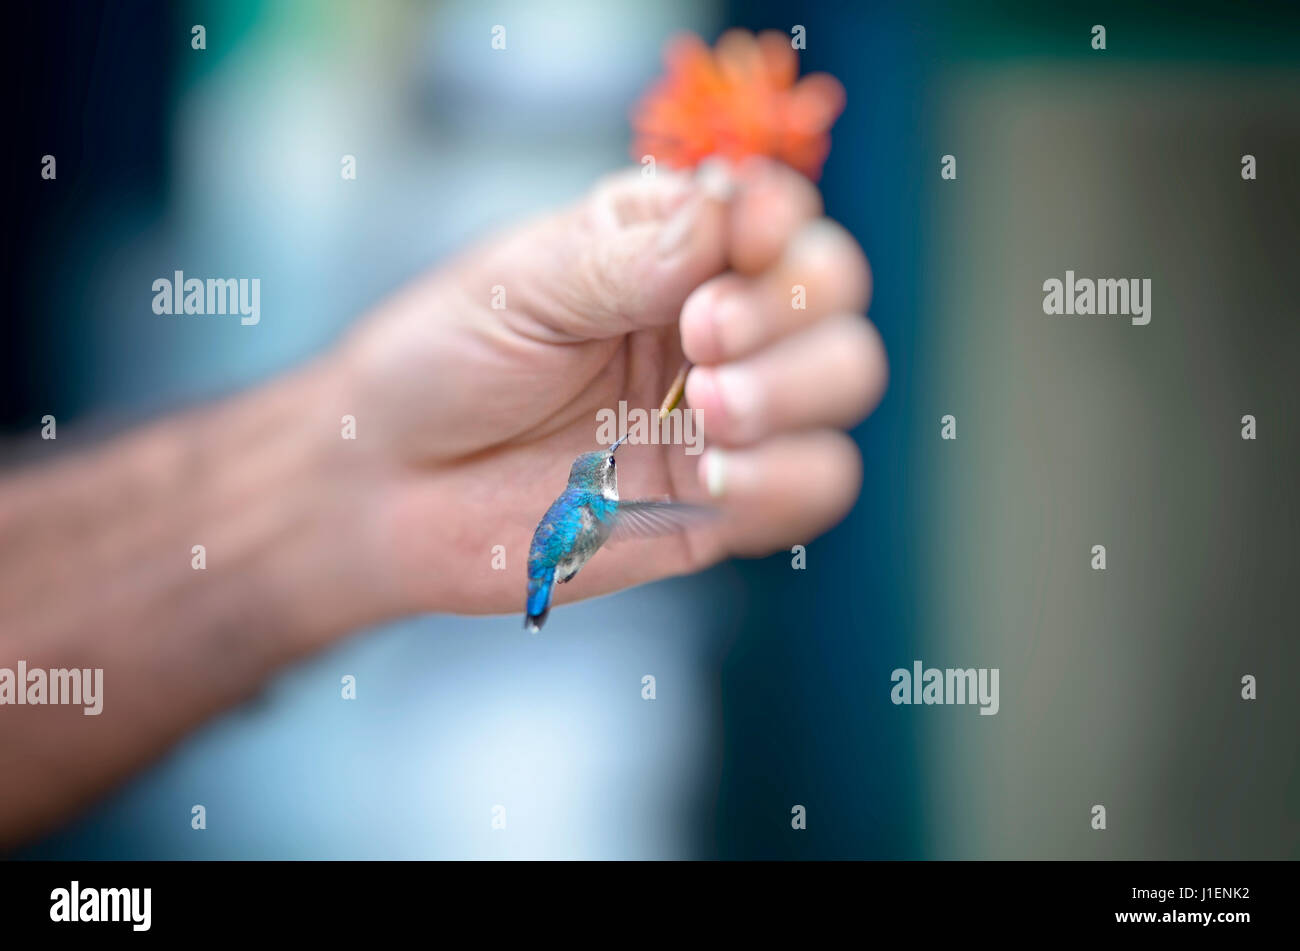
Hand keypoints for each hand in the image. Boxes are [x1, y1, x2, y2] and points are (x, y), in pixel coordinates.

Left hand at [330, 157, 885, 620]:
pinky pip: (808, 491)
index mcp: (669, 250)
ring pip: (843, 387)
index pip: (778, 216)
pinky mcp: (715, 504)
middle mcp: (710, 326)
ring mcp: (720, 417)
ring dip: (796, 394)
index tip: (724, 258)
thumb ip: (629, 256)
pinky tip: (713, 478)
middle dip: (787, 314)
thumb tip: (733, 205)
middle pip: (833, 298)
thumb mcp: (523, 282)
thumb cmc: (441, 361)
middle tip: (698, 339)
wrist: (386, 485)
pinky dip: (785, 482)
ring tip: (707, 413)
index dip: (777, 228)